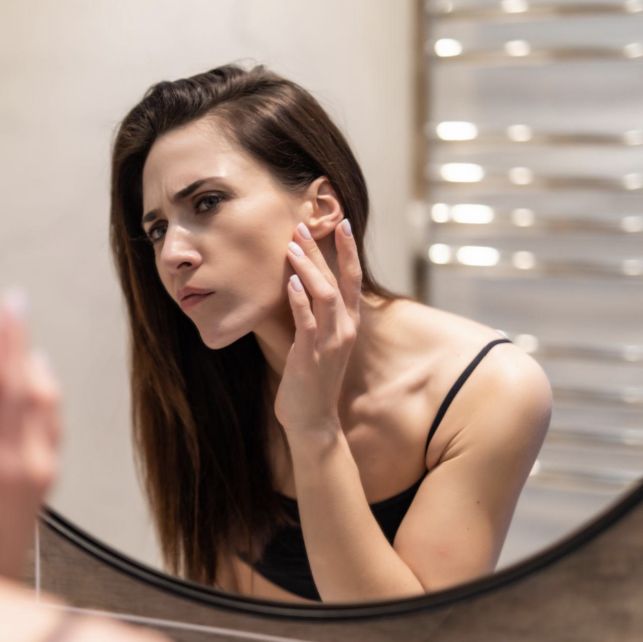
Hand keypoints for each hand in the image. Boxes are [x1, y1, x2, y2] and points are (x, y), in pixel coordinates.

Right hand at [0, 290, 61, 578]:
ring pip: (47, 397)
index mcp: (8, 461)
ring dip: (29, 359)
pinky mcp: (47, 467)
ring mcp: (45, 462)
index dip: (7, 343)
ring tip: (10, 327)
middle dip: (17, 339)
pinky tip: (33, 371)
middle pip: (31, 384)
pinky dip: (40, 385)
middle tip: (3, 303)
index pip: (11, 387)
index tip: (2, 305)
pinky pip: (51, 415)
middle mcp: (34, 458)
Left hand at [274, 220, 361, 435]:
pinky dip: (299, 301)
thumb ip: (314, 313)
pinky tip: (289, 283)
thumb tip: (299, 282)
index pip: (353, 278)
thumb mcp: (318, 341)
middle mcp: (345, 330)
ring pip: (325, 296)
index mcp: (348, 323)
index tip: (341, 222)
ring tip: (291, 246)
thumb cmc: (311, 379)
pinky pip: (307, 323)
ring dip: (309, 268)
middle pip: (339, 280)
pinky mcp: (311, 356)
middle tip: (304, 225)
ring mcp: (330, 343)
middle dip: (323, 250)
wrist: (312, 421)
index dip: (348, 250)